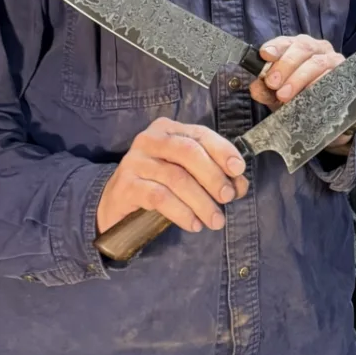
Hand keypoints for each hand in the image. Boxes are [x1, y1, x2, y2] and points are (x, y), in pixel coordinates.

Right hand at [96, 119, 247, 236]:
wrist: (116, 204)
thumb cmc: (157, 185)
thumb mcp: (186, 175)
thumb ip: (213, 175)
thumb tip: (240, 184)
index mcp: (168, 130)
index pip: (201, 135)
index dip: (222, 151)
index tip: (239, 170)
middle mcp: (150, 140)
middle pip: (188, 153)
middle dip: (213, 176)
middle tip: (228, 198)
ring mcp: (135, 161)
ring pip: (176, 178)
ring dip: (201, 201)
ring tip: (215, 220)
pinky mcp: (126, 185)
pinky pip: (159, 197)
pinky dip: (181, 212)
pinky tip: (193, 224)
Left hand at [251, 33, 355, 152]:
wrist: (327, 114)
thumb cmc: (299, 97)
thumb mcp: (278, 95)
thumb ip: (266, 91)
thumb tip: (255, 87)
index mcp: (298, 47)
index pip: (286, 41)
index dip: (275, 47)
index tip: (264, 55)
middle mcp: (317, 48)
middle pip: (303, 47)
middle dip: (285, 64)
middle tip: (272, 83)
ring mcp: (333, 60)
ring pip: (317, 63)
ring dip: (298, 78)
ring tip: (284, 95)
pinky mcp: (346, 74)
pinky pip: (333, 76)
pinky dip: (318, 85)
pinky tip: (308, 94)